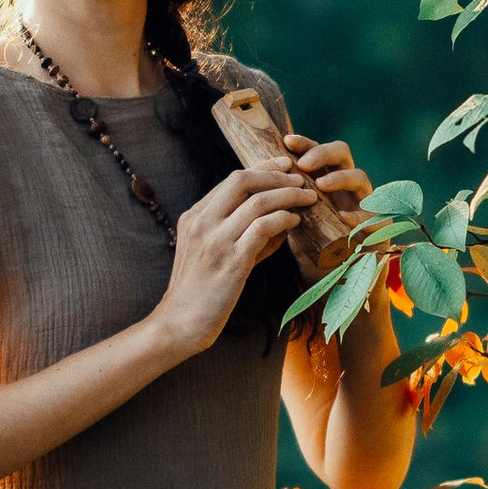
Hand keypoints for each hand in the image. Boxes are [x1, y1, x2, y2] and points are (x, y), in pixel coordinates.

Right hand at [150, 164, 313, 358]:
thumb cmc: (200, 292)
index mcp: (194, 217)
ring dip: (288, 195)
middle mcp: (202, 222)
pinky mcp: (232, 260)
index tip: (283, 165)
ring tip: (307, 197)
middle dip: (276, 175)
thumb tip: (280, 222)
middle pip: (242, 180)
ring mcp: (215, 240)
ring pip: (258, 201)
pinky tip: (295, 222)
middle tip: (299, 178)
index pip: (231, 180)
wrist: (180, 323)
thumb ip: (241, 235)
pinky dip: (284, 219)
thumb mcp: (213, 254)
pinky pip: (264, 228)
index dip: (262, 168)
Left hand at [280, 129, 370, 280]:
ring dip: (341, 178)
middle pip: (342, 154)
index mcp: (326, 179)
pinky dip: (360, 215)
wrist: (335, 281)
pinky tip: (345, 218)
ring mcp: (364, 203)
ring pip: (360, 177)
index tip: (287, 142)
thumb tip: (250, 184)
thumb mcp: (295, 221)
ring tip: (321, 186)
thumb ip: (282, 203)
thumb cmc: (312, 246)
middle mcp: (346, 186)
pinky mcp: (377, 227)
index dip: (305, 144)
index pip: (318, 151)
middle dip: (323, 153)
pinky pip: (375, 215)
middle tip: (304, 164)